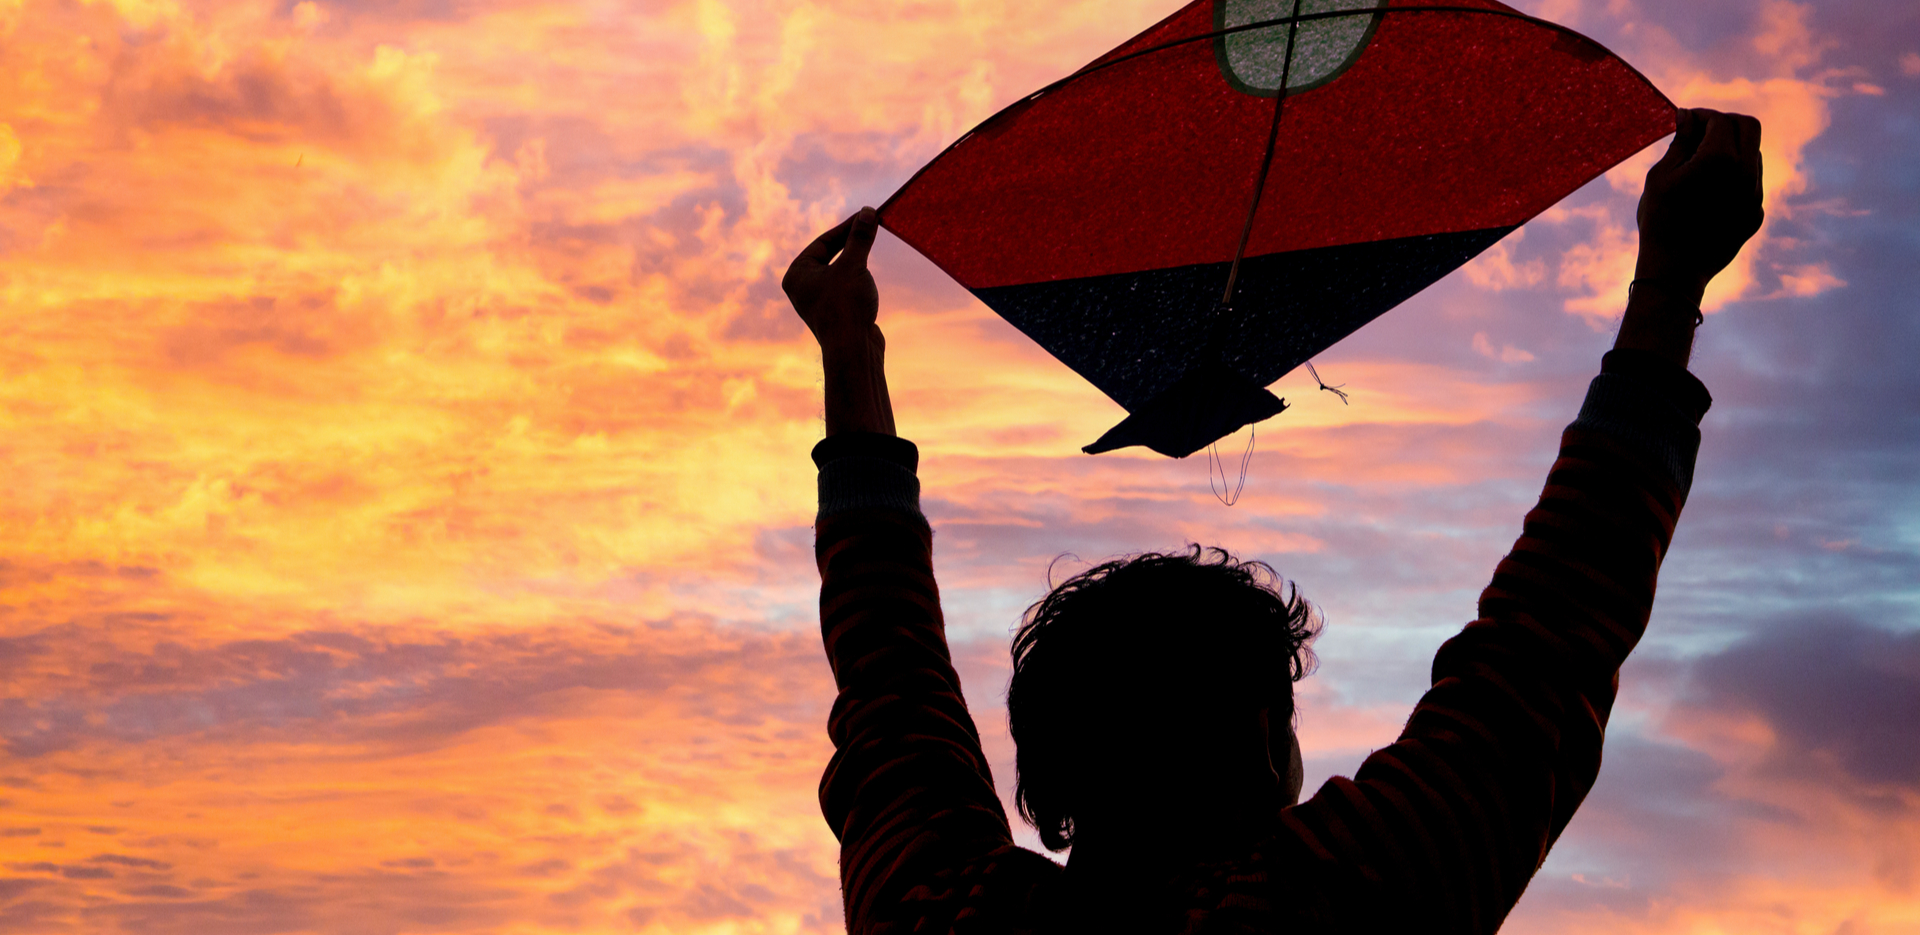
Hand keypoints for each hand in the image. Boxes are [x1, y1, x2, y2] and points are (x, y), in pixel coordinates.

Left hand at [784, 207, 880, 354]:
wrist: (853, 351)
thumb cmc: (846, 306)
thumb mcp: (854, 265)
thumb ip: (860, 237)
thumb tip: (869, 211)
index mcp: (796, 274)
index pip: (823, 242)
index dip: (847, 227)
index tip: (868, 215)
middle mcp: (803, 287)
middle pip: (830, 255)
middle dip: (853, 242)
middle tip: (873, 226)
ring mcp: (819, 301)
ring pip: (841, 271)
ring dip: (858, 261)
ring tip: (873, 252)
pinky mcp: (836, 313)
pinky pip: (847, 287)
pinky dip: (860, 279)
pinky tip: (870, 283)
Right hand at [1635, 108, 1764, 304]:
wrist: (1675, 272)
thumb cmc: (1660, 222)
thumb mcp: (1660, 176)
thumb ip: (1680, 141)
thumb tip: (1688, 116)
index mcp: (1719, 159)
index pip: (1720, 120)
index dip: (1702, 115)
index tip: (1686, 120)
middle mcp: (1746, 173)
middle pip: (1750, 127)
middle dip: (1725, 123)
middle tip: (1701, 132)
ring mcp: (1755, 195)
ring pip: (1753, 154)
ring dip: (1731, 149)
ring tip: (1701, 164)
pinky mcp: (1756, 213)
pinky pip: (1751, 182)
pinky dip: (1734, 175)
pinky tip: (1709, 192)